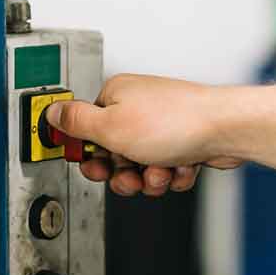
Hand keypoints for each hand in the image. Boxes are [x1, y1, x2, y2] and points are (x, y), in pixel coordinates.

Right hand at [45, 74, 243, 196]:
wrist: (226, 130)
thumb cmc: (176, 123)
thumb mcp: (110, 127)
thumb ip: (75, 123)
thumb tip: (50, 113)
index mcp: (115, 97)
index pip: (86, 130)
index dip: (88, 155)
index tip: (94, 167)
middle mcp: (137, 109)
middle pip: (113, 154)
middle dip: (124, 173)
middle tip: (131, 175)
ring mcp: (161, 126)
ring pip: (141, 166)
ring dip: (151, 177)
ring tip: (162, 170)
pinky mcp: (181, 142)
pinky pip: (165, 169)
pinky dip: (172, 174)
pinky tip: (181, 166)